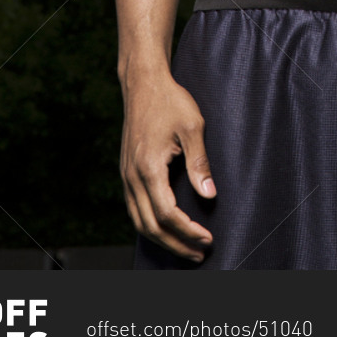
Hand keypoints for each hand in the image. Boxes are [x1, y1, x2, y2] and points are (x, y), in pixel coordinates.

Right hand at [120, 70, 215, 260]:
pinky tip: (166, 228)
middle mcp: (132, 177)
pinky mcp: (127, 173)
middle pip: (150, 226)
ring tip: (186, 247)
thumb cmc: (170, 101)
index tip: (207, 238)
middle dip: (175, 244)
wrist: (143, 83)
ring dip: (162, 239)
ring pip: (139, 222)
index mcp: (148, 168)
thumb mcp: (193, 126)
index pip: (167, 214)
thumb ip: (199, 162)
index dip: (187, 231)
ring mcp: (126, 176)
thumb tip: (209, 195)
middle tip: (199, 253)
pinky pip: (135, 209)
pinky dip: (150, 225)